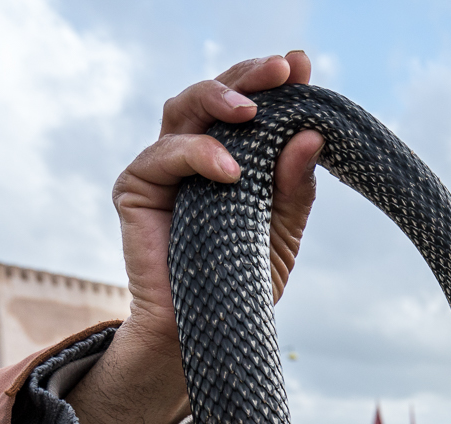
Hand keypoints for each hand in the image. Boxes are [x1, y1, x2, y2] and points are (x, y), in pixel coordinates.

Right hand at [69, 52, 321, 423]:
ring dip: (219, 100)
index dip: (271, 81)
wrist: (209, 331)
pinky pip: (162, 156)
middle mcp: (194, 153)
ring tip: (254, 112)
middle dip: (247, 77)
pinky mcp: (136, 190)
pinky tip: (231, 171)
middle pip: (213, 95)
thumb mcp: (284, 231)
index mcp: (232, 155)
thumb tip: (314, 137)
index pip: (249, 105)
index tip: (301, 65)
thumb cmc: (246, 280)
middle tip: (282, 70)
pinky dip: (197, 155)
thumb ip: (296, 187)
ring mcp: (162, 168)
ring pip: (182, 110)